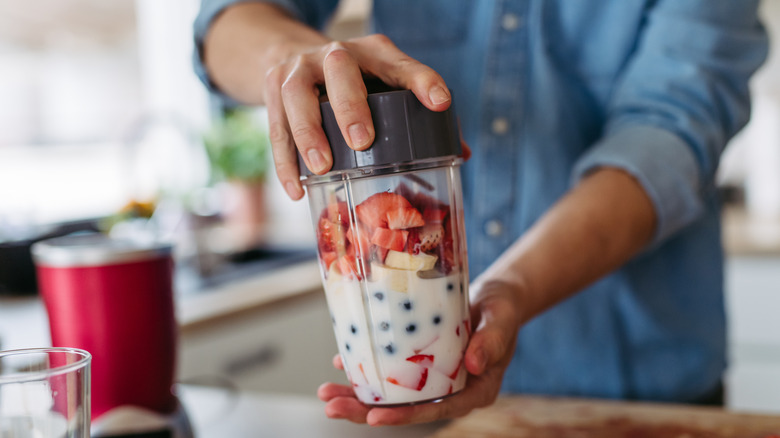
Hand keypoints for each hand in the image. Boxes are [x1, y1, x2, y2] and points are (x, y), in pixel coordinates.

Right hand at [263, 34, 452, 199]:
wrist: (293, 56)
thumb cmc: (354, 81)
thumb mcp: (385, 83)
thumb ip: (418, 114)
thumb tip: (460, 154)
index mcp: (373, 54)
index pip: (401, 64)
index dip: (422, 81)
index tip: (440, 103)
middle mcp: (335, 55)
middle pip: (340, 69)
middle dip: (350, 105)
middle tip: (362, 142)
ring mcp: (299, 69)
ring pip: (297, 95)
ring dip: (308, 132)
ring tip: (322, 167)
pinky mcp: (273, 89)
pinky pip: (275, 125)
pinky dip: (285, 160)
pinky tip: (297, 188)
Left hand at [317, 280, 521, 425]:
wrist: (496, 297)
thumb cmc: (502, 309)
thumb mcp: (501, 320)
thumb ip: (492, 341)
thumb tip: (475, 364)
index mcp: (474, 391)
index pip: (436, 410)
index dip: (404, 416)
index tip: (374, 417)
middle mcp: (449, 390)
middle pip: (405, 408)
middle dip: (365, 410)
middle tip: (332, 407)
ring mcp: (432, 378)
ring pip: (392, 393)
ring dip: (357, 394)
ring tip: (326, 392)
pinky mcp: (420, 362)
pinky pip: (390, 371)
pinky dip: (366, 368)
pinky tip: (342, 363)